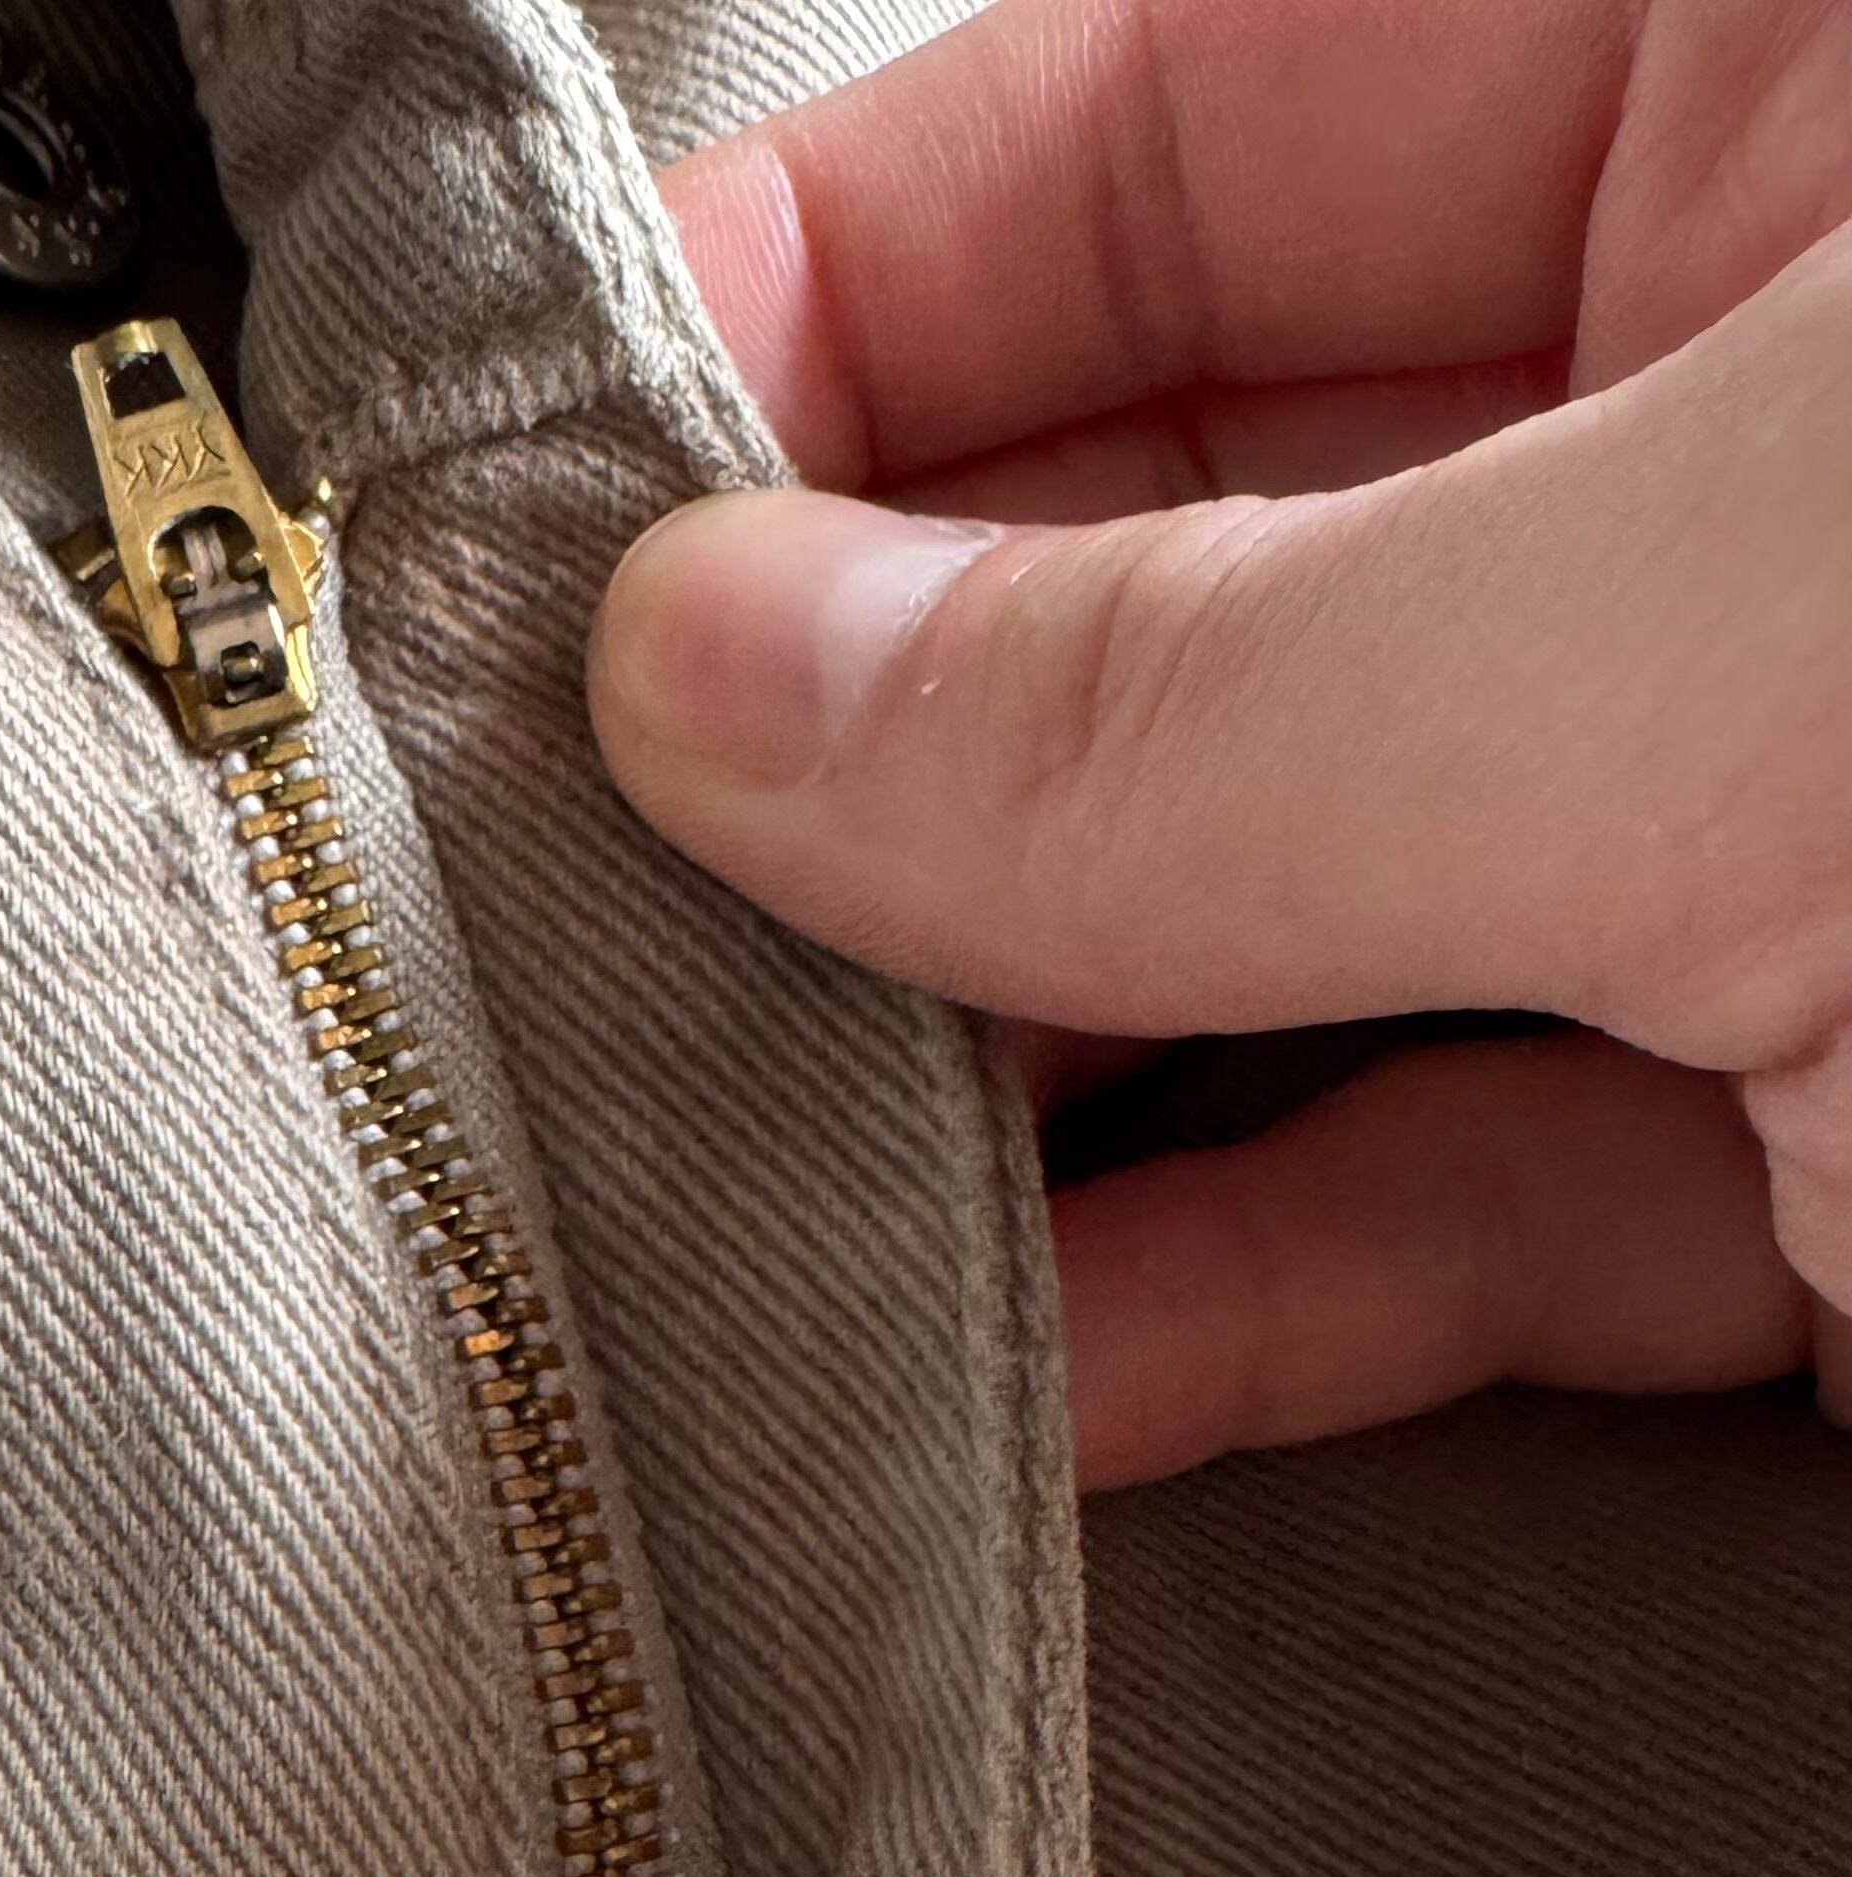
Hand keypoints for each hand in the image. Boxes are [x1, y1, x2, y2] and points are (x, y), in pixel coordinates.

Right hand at [586, 0, 1851, 1487]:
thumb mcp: (1748, 658)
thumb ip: (1195, 693)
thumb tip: (716, 689)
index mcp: (1815, 82)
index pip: (1175, 120)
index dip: (813, 319)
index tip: (534, 552)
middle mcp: (1773, 451)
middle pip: (1177, 553)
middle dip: (865, 756)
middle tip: (586, 910)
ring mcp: (1793, 809)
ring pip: (1282, 910)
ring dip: (1006, 1075)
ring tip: (744, 1162)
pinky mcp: (1842, 1147)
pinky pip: (1462, 1192)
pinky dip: (1238, 1302)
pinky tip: (1022, 1369)